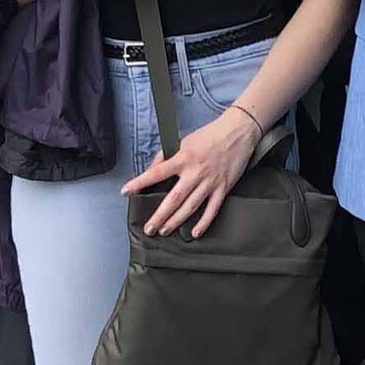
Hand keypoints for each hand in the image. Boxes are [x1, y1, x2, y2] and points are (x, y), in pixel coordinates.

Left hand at [125, 106, 261, 238]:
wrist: (238, 132)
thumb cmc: (210, 135)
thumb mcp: (184, 141)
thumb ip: (166, 155)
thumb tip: (152, 169)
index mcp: (183, 158)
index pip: (156, 173)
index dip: (140, 183)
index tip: (127, 191)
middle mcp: (195, 172)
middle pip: (174, 198)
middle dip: (160, 215)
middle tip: (149, 228)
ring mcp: (210, 182)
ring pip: (190, 207)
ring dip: (176, 221)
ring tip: (165, 230)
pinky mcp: (223, 188)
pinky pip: (212, 209)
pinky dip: (204, 223)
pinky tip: (195, 232)